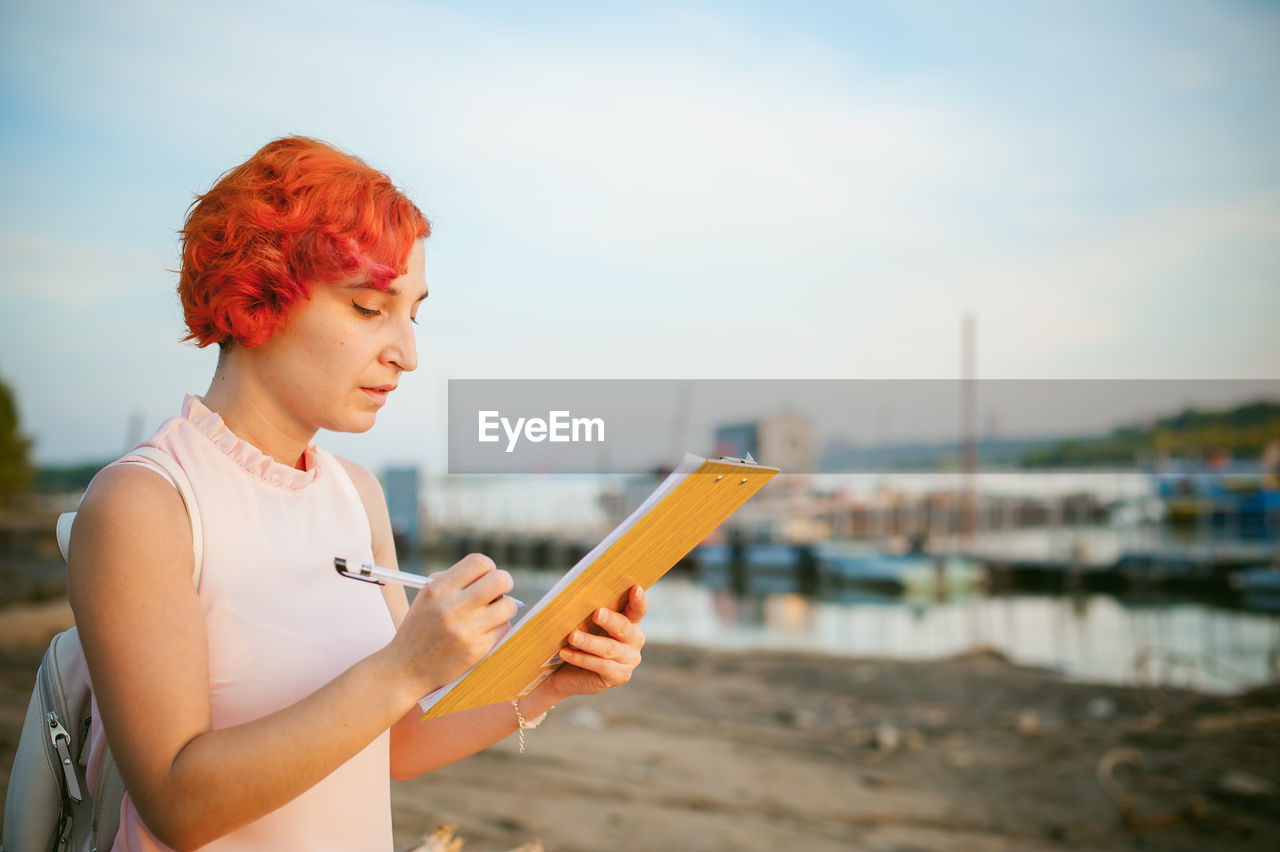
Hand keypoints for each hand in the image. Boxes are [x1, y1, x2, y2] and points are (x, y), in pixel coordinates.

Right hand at [384, 553, 516, 696]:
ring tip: (492, 613)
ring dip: (504, 607)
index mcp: (438, 589)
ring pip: (509, 606)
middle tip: (497, 592)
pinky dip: (499, 628)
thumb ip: (454, 581)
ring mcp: (466, 630)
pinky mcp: (477, 650)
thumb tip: (491, 575)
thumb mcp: (426, 597)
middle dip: (504, 583)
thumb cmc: (420, 628)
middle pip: (500, 580)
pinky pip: (504, 628)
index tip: (486, 576)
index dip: (489, 567)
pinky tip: (484, 631)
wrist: (406, 669)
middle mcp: (452, 607)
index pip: (479, 562)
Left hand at [547, 585, 646, 699]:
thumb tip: (579, 597)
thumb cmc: (578, 639)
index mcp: (631, 622)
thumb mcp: (586, 623)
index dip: (638, 599)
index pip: (638, 609)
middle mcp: (634, 640)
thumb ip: (590, 611)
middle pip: (623, 628)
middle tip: (596, 613)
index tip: (635, 588)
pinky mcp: (619, 676)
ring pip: (610, 648)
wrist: (566, 672)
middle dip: (610, 620)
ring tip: (572, 636)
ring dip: (589, 641)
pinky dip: (582, 659)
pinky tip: (566, 653)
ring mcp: (629, 660)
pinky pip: (601, 666)